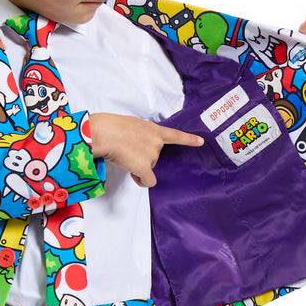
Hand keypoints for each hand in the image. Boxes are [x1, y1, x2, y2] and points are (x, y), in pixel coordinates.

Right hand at [89, 113, 203, 187]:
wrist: (104, 133)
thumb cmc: (109, 127)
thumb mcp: (130, 125)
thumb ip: (139, 134)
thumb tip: (134, 147)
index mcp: (153, 129)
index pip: (175, 135)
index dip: (189, 139)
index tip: (200, 141)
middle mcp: (156, 142)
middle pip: (154, 157)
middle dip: (142, 158)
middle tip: (126, 151)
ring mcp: (152, 155)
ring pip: (147, 168)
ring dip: (137, 166)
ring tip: (122, 156)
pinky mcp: (145, 167)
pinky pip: (148, 181)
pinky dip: (141, 181)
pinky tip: (134, 175)